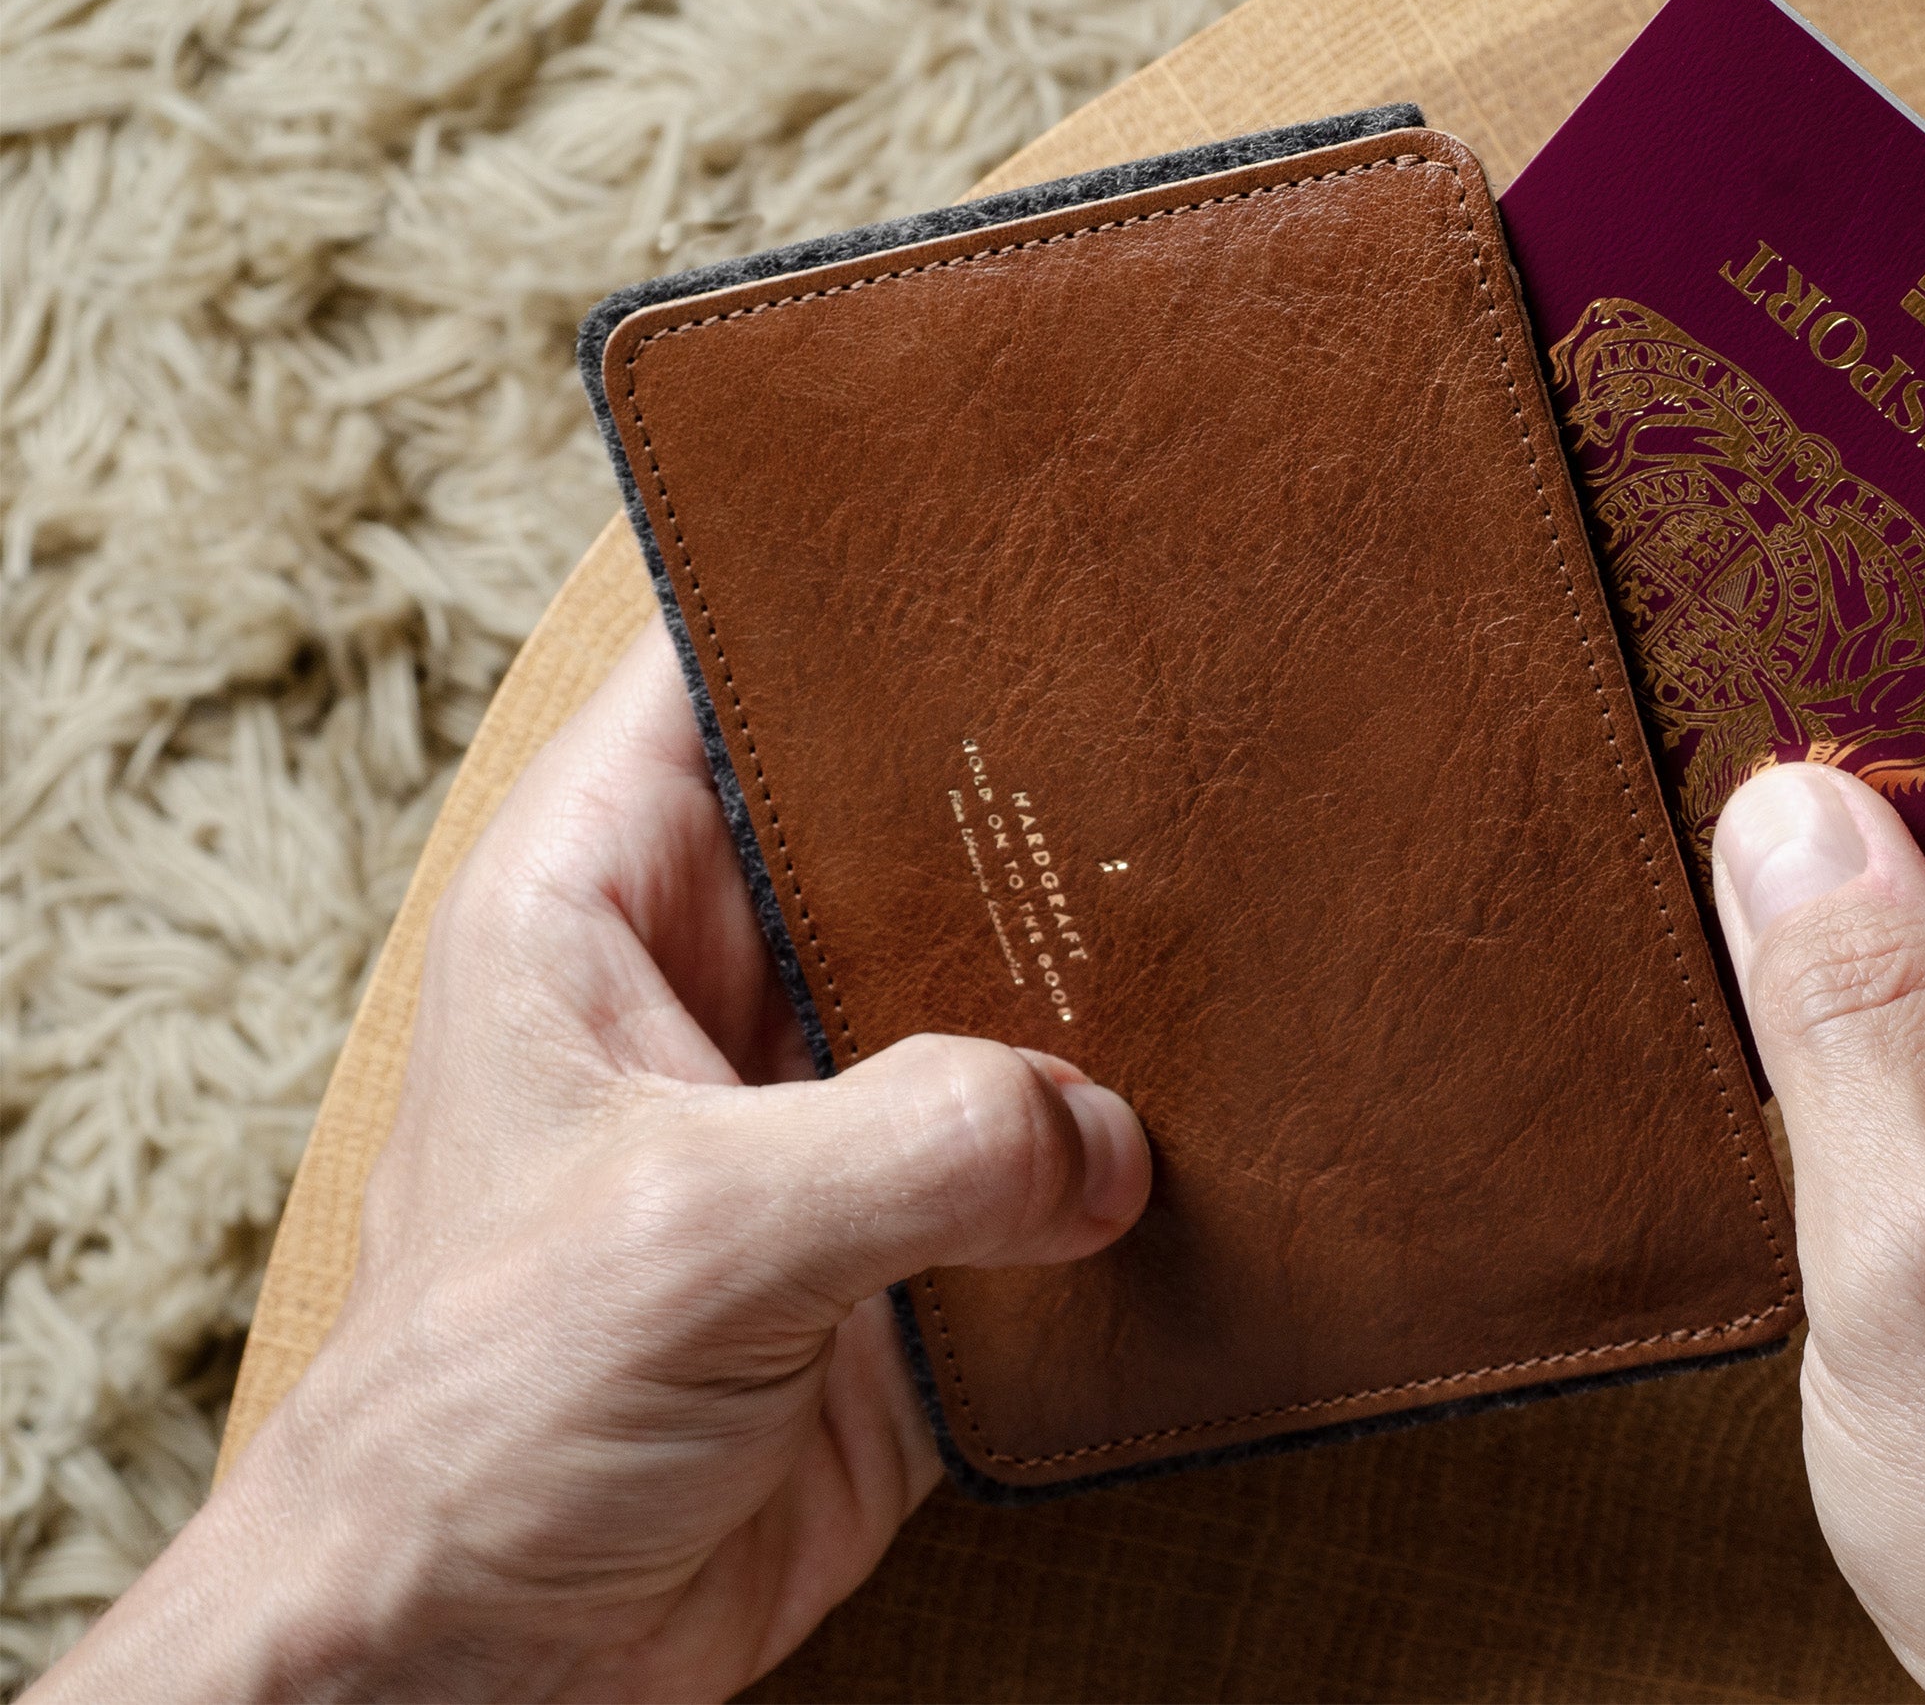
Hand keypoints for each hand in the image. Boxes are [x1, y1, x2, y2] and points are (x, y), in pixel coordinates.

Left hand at [42, 624, 1150, 1701]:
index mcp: (598, 909)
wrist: (486, 1668)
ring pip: (991, 999)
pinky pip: (1041, 1172)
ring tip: (1235, 932)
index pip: (721, 679)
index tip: (1005, 544)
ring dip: (1096, 999)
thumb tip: (1108, 1136)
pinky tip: (1216, 1128)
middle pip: (898, 832)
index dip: (849, 602)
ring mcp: (816, 1127)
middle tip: (1188, 745)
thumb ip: (915, 1148)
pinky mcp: (900, 1260)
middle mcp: (717, 994)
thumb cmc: (475, 1424)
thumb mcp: (689, 1236)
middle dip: (1029, 807)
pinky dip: (1122, 1165)